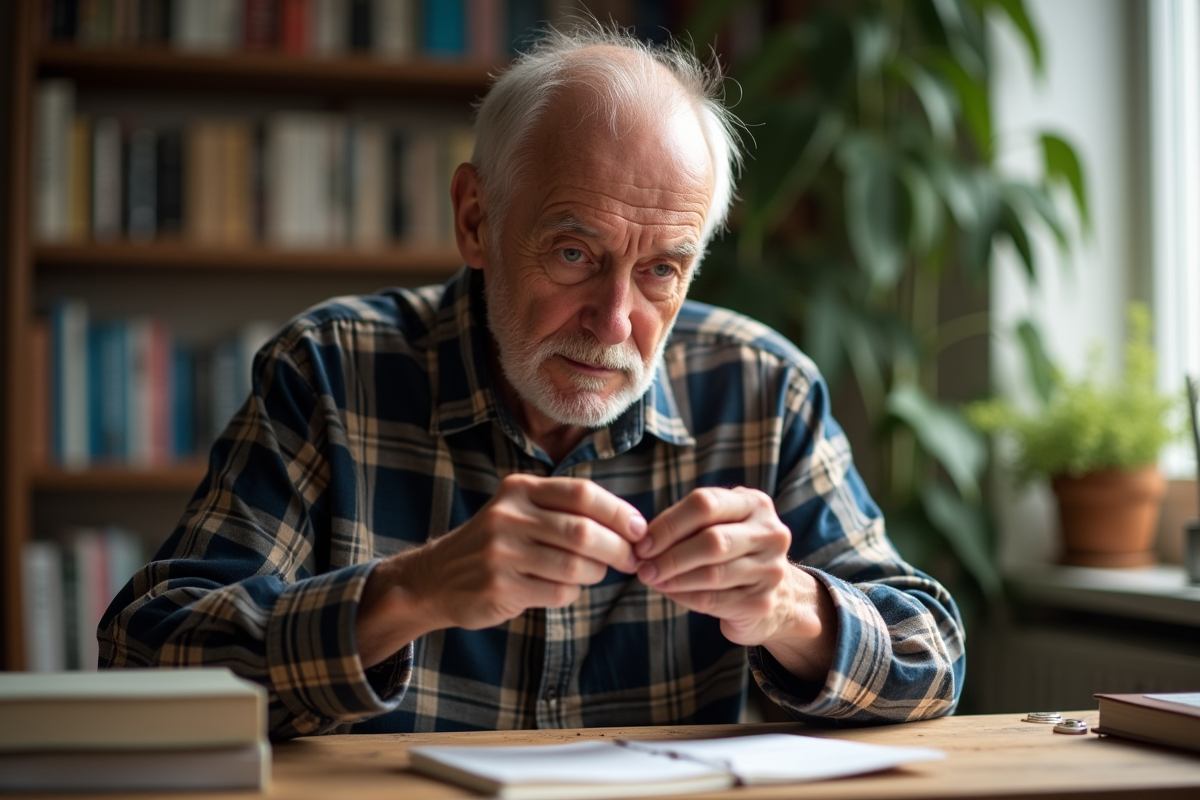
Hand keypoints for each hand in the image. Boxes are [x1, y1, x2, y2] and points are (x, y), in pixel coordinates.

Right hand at [356, 475, 645, 666]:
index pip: (583, 493)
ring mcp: (501, 552)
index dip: (619, 512)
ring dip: (596, 574)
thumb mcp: (520, 512)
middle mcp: (509, 515)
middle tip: (632, 560)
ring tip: (594, 574)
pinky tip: (561, 589)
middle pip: (584, 532)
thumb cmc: (496, 545)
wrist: (436, 578)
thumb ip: (565, 511)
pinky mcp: (499, 586)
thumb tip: (631, 525)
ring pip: (575, 566)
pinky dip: (571, 594)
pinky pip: (557, 592)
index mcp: (520, 489)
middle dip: (618, 549)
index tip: (640, 530)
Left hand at [634, 487, 835, 681]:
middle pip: (712, 540)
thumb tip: (644, 540)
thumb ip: (689, 524)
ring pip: (712, 573)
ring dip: (673, 578)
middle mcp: (769, 533)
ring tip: (651, 579)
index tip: (643, 542)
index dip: (669, 523)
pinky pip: (712, 600)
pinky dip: (683, 596)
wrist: (780, 598)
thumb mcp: (721, 525)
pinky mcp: (761, 602)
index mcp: (755, 504)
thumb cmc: (734, 553)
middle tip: (643, 566)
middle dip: (670, 555)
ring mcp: (770, 569)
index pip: (706, 504)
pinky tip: (669, 592)